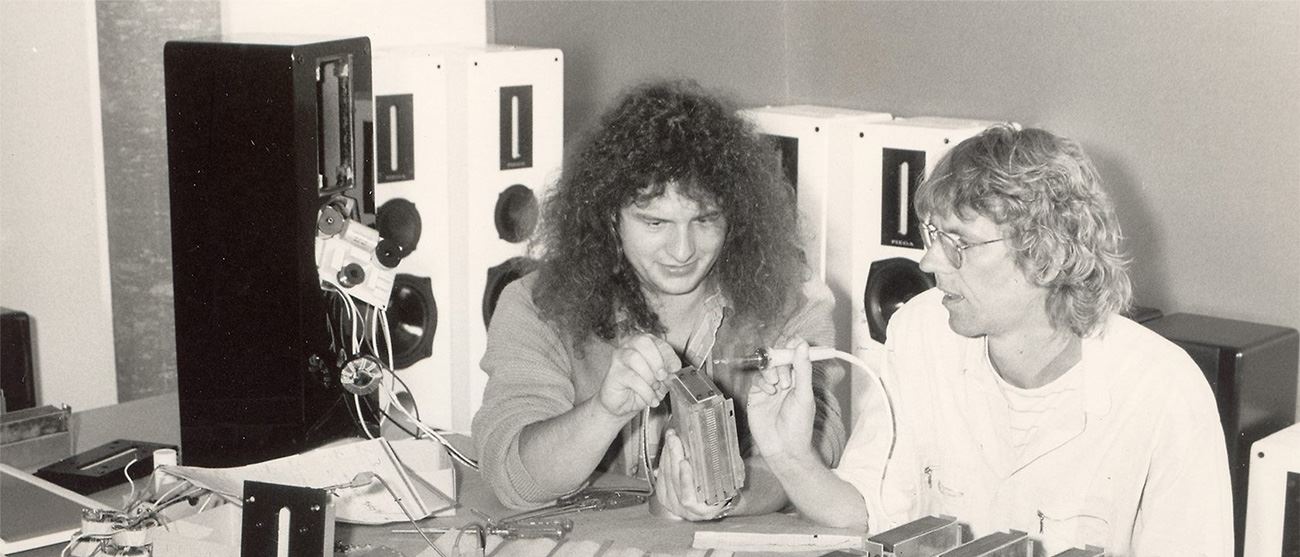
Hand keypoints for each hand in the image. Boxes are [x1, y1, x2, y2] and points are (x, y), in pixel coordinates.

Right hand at [597, 334, 679, 417]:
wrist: (623, 404)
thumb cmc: (640, 388)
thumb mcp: (659, 380)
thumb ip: (667, 372)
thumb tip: (673, 370)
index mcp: (643, 344)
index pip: (658, 342)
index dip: (668, 354)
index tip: (675, 368)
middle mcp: (628, 346)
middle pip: (643, 342)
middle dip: (657, 360)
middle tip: (662, 376)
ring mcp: (619, 358)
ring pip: (635, 358)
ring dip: (650, 376)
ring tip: (654, 388)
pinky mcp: (614, 373)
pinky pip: (632, 378)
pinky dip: (645, 391)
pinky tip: (650, 399)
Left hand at [652, 428, 733, 520]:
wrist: (710, 504)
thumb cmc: (720, 494)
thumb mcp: (728, 486)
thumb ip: (728, 473)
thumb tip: (728, 455)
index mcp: (702, 511)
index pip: (687, 498)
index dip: (685, 480)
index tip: (684, 463)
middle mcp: (685, 510)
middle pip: (674, 483)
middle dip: (673, 458)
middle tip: (674, 441)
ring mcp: (672, 505)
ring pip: (665, 478)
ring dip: (667, 456)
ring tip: (671, 440)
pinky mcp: (664, 497)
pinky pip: (660, 477)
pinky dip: (663, 462)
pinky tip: (668, 451)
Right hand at [746, 338, 815, 460]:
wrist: (783, 447)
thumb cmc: (799, 425)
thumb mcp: (804, 394)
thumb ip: (803, 369)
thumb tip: (802, 346)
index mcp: (800, 380)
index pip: (795, 356)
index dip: (793, 348)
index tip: (792, 343)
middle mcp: (785, 381)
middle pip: (779, 359)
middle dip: (781, 362)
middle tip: (785, 372)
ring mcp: (770, 388)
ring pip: (767, 368)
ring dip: (772, 372)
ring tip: (779, 386)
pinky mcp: (756, 395)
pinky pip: (757, 380)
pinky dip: (763, 382)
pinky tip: (770, 392)